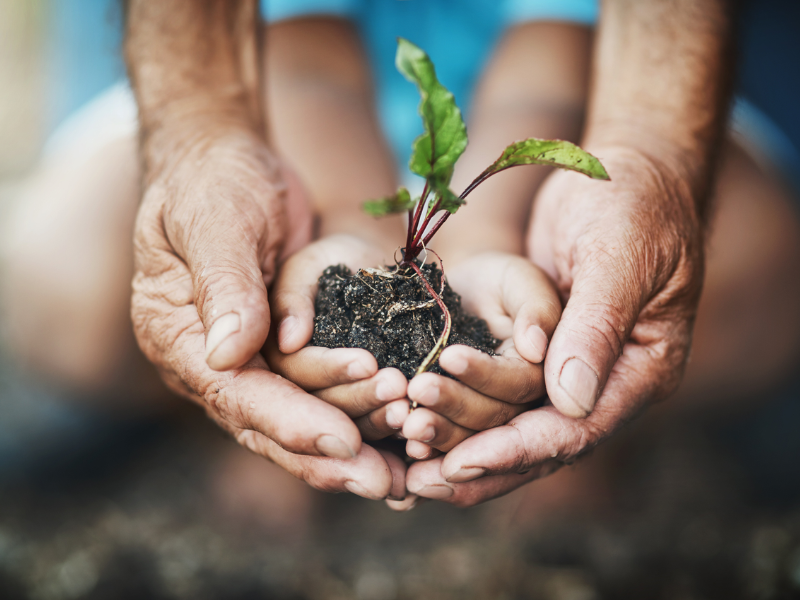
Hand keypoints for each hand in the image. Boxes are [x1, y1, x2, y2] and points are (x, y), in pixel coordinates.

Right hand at [132, 131, 403, 499]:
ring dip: (353, 443)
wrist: (226, 162)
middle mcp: (209, 362)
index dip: (290, 421)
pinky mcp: (281, 353)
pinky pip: (319, 396)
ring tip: (406, 468)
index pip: (236, 393)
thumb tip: (228, 355)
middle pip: (268, 425)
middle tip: (387, 483)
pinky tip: (398, 443)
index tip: (344, 443)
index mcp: (178, 337)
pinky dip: (357, 419)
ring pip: (299, 419)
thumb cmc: (214, 180)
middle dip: (327, 456)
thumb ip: (223, 284)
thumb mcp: (215, 220)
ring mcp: (247, 361)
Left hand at [405, 147, 704, 504]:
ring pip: (517, 427)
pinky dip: (464, 413)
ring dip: (464, 445)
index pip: (576, 429)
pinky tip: (420, 429)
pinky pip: (501, 395)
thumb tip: (569, 402)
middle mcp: (608, 382)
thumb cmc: (632, 202)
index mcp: (642, 369)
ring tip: (409, 467)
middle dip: (481, 463)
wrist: (625, 170)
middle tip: (419, 483)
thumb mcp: (619, 257)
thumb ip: (596, 326)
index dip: (517, 450)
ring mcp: (574, 369)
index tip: (461, 464)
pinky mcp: (542, 353)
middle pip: (542, 444)